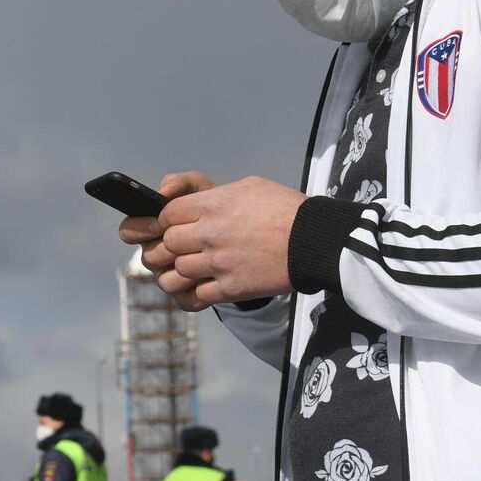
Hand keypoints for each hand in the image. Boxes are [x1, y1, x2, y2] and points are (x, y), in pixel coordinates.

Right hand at [118, 173, 216, 310]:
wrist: (244, 234)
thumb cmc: (215, 209)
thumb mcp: (201, 190)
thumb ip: (180, 183)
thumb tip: (163, 191)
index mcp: (150, 229)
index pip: (128, 231)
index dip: (139, 228)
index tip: (158, 223)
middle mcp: (156, 255)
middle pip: (147, 257)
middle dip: (165, 248)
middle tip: (187, 241)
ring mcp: (170, 277)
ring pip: (164, 281)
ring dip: (182, 268)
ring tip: (203, 257)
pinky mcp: (187, 298)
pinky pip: (184, 299)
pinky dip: (198, 289)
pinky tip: (214, 275)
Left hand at [158, 175, 305, 306]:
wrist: (315, 240)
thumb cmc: (285, 209)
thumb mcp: (248, 186)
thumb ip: (213, 195)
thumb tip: (190, 203)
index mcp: (212, 205)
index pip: (166, 215)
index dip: (165, 221)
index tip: (172, 226)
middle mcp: (210, 234)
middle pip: (167, 244)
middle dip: (169, 247)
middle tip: (176, 249)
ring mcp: (219, 263)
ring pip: (176, 272)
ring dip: (180, 271)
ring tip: (189, 269)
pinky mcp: (231, 288)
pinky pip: (196, 294)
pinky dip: (197, 291)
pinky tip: (205, 285)